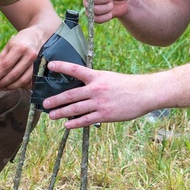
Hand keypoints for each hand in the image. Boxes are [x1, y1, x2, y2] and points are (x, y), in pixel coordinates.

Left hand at [0, 28, 42, 90]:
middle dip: (2, 83)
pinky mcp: (40, 68)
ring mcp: (37, 63)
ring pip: (22, 80)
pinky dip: (20, 85)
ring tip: (3, 87)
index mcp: (19, 48)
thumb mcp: (8, 46)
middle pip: (14, 74)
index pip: (6, 65)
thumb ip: (2, 60)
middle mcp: (29, 56)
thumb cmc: (20, 41)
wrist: (37, 36)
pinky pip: (29, 81)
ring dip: (11, 86)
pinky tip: (12, 85)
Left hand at [41, 61, 156, 127]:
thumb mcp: (108, 77)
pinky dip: (75, 123)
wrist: (144, 93)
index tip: (50, 65)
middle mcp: (96, 89)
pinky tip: (67, 125)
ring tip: (52, 115)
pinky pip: (86, 120)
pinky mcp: (105, 114)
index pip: (76, 69)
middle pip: (71, 94)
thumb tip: (79, 87)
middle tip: (45, 103)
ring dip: (62, 112)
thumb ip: (94, 81)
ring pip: (76, 109)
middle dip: (56, 99)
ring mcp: (100, 102)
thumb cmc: (126, 85)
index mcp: (97, 76)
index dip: (62, 66)